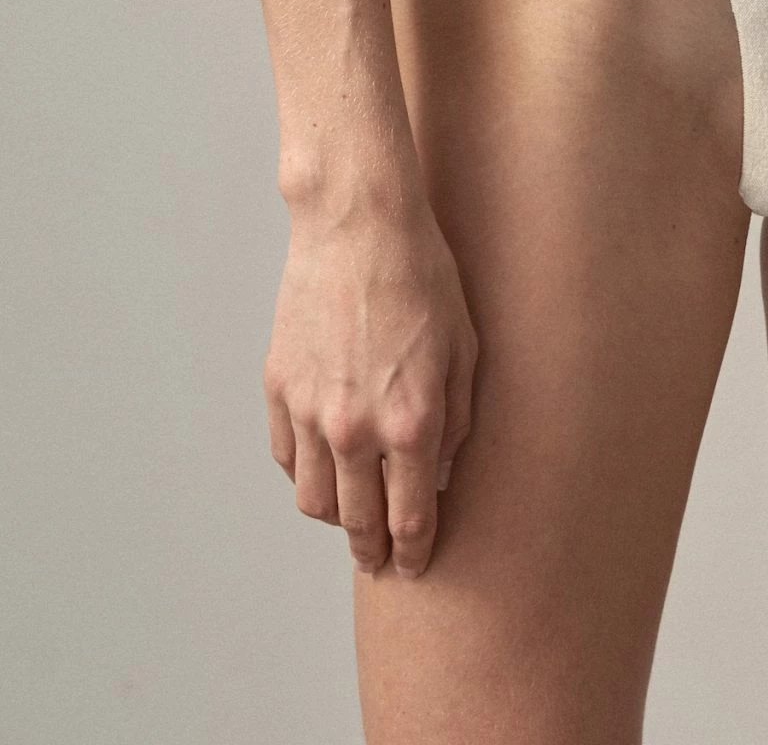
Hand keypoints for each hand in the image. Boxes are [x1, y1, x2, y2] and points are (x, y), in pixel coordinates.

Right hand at [263, 187, 478, 579]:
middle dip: (373, 550)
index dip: (413, 551)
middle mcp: (356, 429)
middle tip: (380, 561)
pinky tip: (323, 469)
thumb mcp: (464, 348)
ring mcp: (311, 411)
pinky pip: (288, 457)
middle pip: (357, 523)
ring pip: (315, 500)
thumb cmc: (423, 276)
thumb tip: (439, 473)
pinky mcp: (279, 388)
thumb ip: (456, 421)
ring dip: (335, 519)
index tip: (414, 566)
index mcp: (411, 422)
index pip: (410, 518)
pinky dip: (305, 474)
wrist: (359, 225)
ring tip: (351, 517)